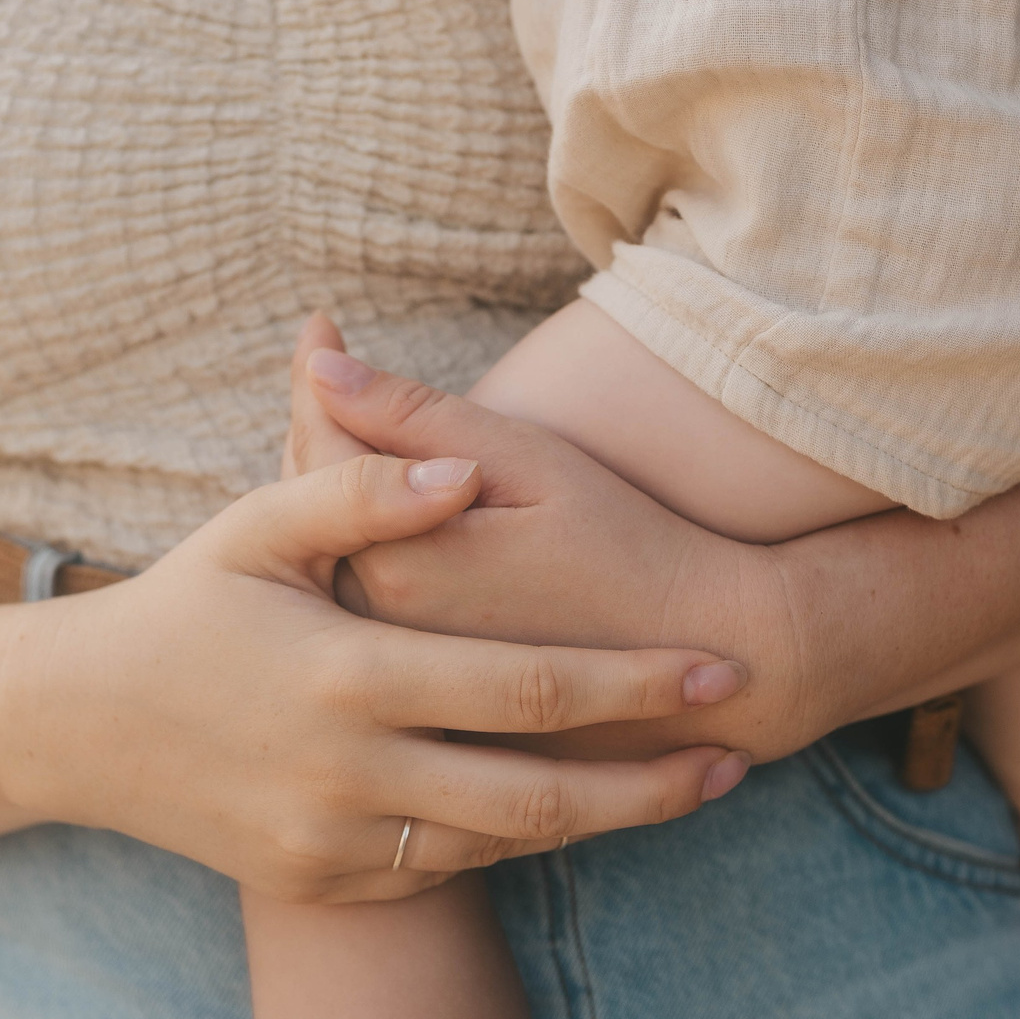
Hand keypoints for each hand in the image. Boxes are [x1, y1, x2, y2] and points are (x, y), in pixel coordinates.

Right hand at [0, 436, 750, 903]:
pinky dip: (511, 842)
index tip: (719, 671)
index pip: (530, 690)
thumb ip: (366, 490)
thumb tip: (464, 470)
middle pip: (543, 795)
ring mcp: (330, 845)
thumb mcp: (261, 527)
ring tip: (685, 789)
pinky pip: (440, 871)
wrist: (74, 729)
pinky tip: (569, 809)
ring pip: (502, 844)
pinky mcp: (318, 887)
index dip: (636, 685)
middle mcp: (346, 776)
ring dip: (602, 823)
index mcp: (348, 677)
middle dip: (654, 781)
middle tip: (740, 756)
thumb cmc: (183, 605)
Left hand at [282, 317, 844, 767]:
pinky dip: (367, 551)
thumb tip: (321, 370)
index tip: (320, 323)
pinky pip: (368, 609)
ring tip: (340, 424)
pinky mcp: (422, 695)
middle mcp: (376, 629)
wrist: (706, 660)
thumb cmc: (628, 545)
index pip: (323, 450)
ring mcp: (397, 670)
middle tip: (323, 360)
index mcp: (394, 562)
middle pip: (313, 509)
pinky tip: (387, 515)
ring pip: (335, 560)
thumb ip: (418, 419)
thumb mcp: (533, 464)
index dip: (318, 377)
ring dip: (333, 493)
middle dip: (317, 426)